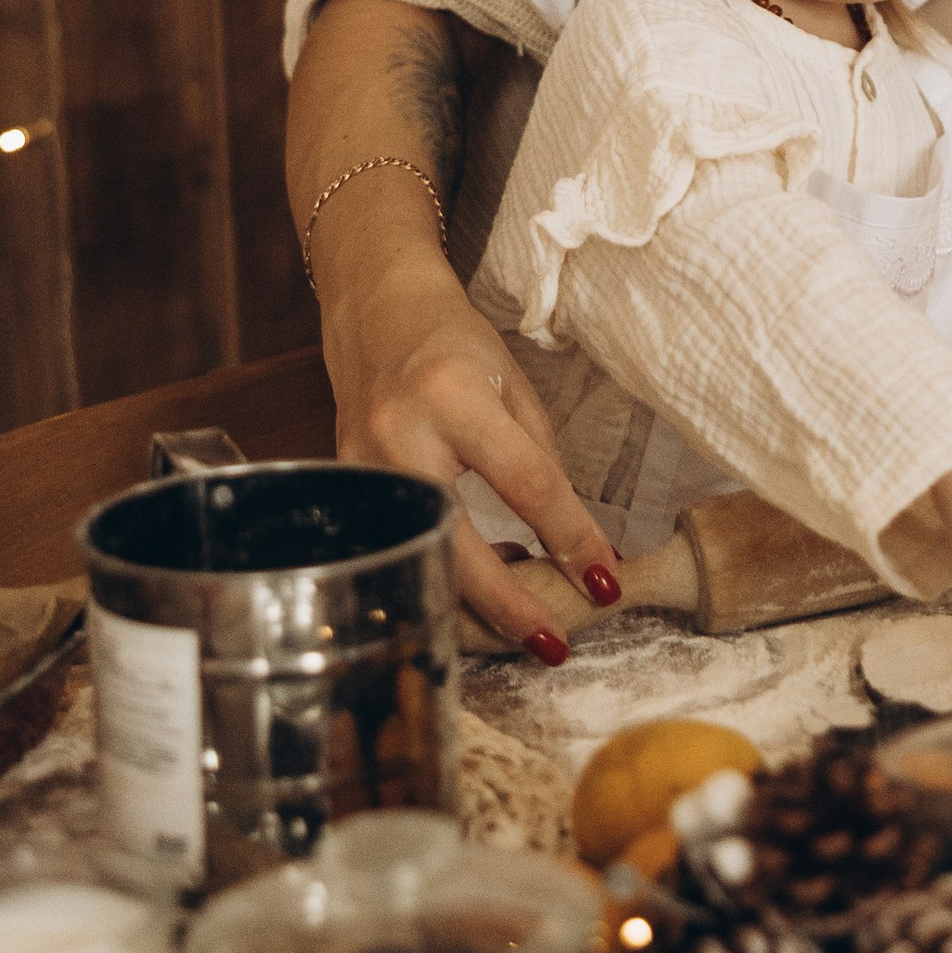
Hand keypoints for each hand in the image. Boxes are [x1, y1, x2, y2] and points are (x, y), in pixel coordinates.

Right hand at [328, 243, 624, 651]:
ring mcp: (363, 467)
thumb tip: (578, 543)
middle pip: (460, 545)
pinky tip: (478, 579)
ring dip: (475, 604)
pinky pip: (400, 547)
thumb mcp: (513, 387)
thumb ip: (541, 462)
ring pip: (423, 560)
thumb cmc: (454, 343)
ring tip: (523, 621)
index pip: (527, 484)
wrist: (374, 310)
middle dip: (510, 605)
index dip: (571, 538)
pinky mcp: (346, 487)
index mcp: (455, 397)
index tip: (605, 581)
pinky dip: (442, 573)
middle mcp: (401, 435)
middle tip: (555, 642)